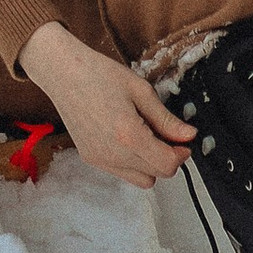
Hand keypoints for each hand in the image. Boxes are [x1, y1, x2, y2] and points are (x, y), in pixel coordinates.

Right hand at [19, 22, 195, 184]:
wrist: (63, 73)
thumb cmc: (100, 74)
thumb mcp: (141, 90)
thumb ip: (166, 119)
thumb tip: (188, 135)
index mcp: (128, 135)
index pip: (167, 165)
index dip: (181, 154)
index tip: (183, 140)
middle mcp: (113, 154)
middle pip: (156, 175)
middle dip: (168, 157)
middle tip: (167, 134)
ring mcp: (99, 160)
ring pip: (140, 179)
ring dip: (150, 163)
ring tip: (146, 134)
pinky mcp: (90, 159)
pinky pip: (122, 172)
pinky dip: (132, 162)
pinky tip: (128, 136)